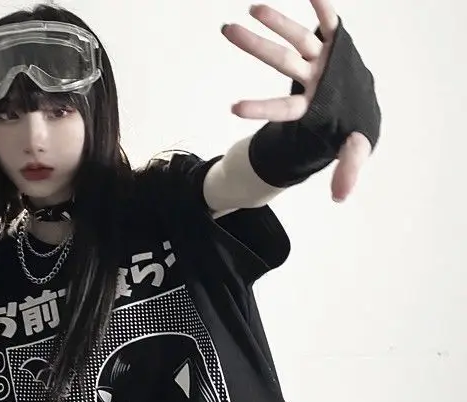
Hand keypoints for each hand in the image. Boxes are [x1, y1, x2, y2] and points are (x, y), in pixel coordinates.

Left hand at [222, 1, 370, 201]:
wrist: (359, 112)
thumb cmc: (351, 132)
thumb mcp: (355, 149)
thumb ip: (347, 170)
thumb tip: (340, 198)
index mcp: (313, 107)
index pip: (282, 109)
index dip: (260, 108)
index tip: (233, 107)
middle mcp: (312, 80)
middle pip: (281, 61)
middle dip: (255, 46)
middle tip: (227, 30)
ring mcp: (322, 61)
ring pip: (296, 39)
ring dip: (276, 21)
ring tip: (251, 8)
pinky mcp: (336, 43)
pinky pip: (328, 20)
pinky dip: (319, 5)